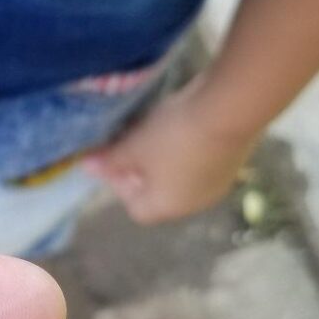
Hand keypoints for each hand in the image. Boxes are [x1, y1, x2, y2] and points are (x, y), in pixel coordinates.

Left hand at [82, 75, 256, 224]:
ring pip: (181, 176)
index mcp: (168, 207)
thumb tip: (85, 167)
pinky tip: (182, 123)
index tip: (116, 157)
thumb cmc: (173, 135)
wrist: (230, 109)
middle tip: (134, 141)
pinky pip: (200, 160)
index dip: (120, 185)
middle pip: (159, 193)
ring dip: (165, 158)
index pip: (136, 208)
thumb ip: (110, 160)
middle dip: (142, 169)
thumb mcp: (135, 146)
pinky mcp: (233, 160)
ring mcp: (218, 183)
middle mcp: (195, 203)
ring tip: (156, 129)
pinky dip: (187, 147)